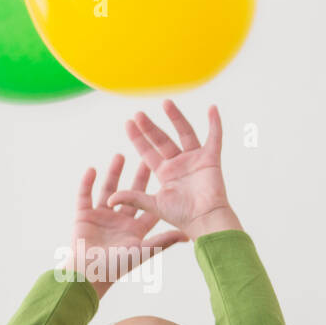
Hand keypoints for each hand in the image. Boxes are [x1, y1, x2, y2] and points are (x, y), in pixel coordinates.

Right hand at [64, 154, 188, 300]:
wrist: (89, 274)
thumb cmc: (117, 267)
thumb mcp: (144, 251)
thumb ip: (164, 241)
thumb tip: (188, 236)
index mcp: (136, 229)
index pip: (149, 207)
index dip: (157, 192)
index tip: (167, 176)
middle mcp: (120, 221)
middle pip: (131, 194)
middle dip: (138, 177)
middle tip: (145, 157)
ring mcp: (102, 217)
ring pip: (109, 190)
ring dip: (114, 173)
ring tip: (120, 156)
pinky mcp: (84, 215)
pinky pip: (85, 195)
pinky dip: (88, 183)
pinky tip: (92, 169)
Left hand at [107, 100, 240, 239]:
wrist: (205, 221)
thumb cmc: (183, 217)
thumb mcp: (154, 206)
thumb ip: (134, 199)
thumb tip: (110, 200)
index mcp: (165, 174)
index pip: (148, 151)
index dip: (138, 138)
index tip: (128, 123)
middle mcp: (179, 164)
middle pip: (162, 140)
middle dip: (150, 127)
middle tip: (138, 113)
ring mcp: (195, 160)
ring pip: (185, 133)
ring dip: (176, 118)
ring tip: (166, 103)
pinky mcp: (211, 160)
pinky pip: (214, 139)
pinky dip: (215, 124)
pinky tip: (212, 109)